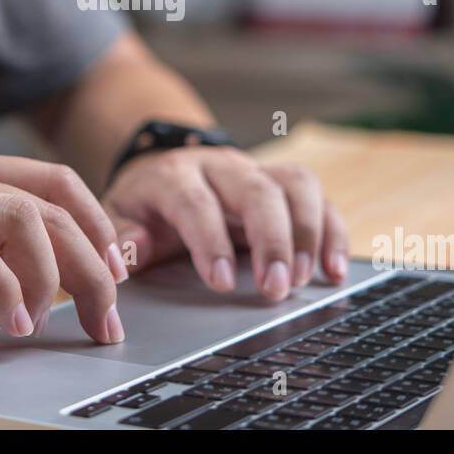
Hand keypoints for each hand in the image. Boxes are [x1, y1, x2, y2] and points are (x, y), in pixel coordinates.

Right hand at [0, 147, 126, 358]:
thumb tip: (66, 272)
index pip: (53, 180)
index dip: (96, 223)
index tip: (117, 270)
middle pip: (48, 206)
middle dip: (92, 264)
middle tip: (107, 316)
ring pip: (20, 220)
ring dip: (57, 277)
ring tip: (63, 322)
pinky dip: (4, 290)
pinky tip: (14, 323)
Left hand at [103, 146, 349, 300]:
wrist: (165, 165)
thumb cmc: (146, 203)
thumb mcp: (119, 214)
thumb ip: (120, 235)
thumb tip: (131, 253)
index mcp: (176, 175)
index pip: (198, 202)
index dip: (210, 241)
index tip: (219, 282)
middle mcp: (223, 168)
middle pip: (257, 190)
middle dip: (271, 240)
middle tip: (275, 288)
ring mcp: (258, 172)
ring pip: (296, 185)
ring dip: (307, 233)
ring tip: (306, 279)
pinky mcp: (284, 185)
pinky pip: (319, 199)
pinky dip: (332, 233)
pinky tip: (333, 270)